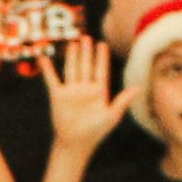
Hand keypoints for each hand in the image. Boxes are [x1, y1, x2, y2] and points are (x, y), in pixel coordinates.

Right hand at [43, 36, 123, 153]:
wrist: (76, 143)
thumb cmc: (96, 132)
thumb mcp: (112, 115)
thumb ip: (123, 100)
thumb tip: (138, 87)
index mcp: (99, 92)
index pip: (100, 70)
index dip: (101, 57)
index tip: (102, 44)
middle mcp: (85, 89)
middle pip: (86, 66)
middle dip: (87, 52)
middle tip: (87, 37)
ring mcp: (71, 91)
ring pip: (72, 69)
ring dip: (72, 56)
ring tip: (73, 43)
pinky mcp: (58, 95)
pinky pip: (52, 79)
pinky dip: (47, 69)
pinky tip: (43, 58)